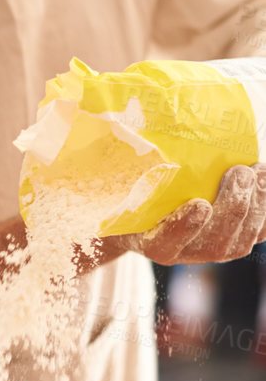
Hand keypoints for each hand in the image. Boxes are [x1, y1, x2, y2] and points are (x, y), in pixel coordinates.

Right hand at [120, 163, 265, 265]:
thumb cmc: (138, 190)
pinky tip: (265, 178)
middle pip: (213, 244)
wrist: (155, 208)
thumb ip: (136, 167)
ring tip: (259, 170)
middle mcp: (183, 253)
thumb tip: (128, 127)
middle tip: (240, 172)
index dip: (183, 228)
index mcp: (150, 241)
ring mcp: (212, 251)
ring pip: (241, 242)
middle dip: (232, 207)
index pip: (164, 243)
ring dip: (256, 206)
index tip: (199, 204)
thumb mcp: (127, 182)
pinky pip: (259, 232)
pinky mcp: (237, 241)